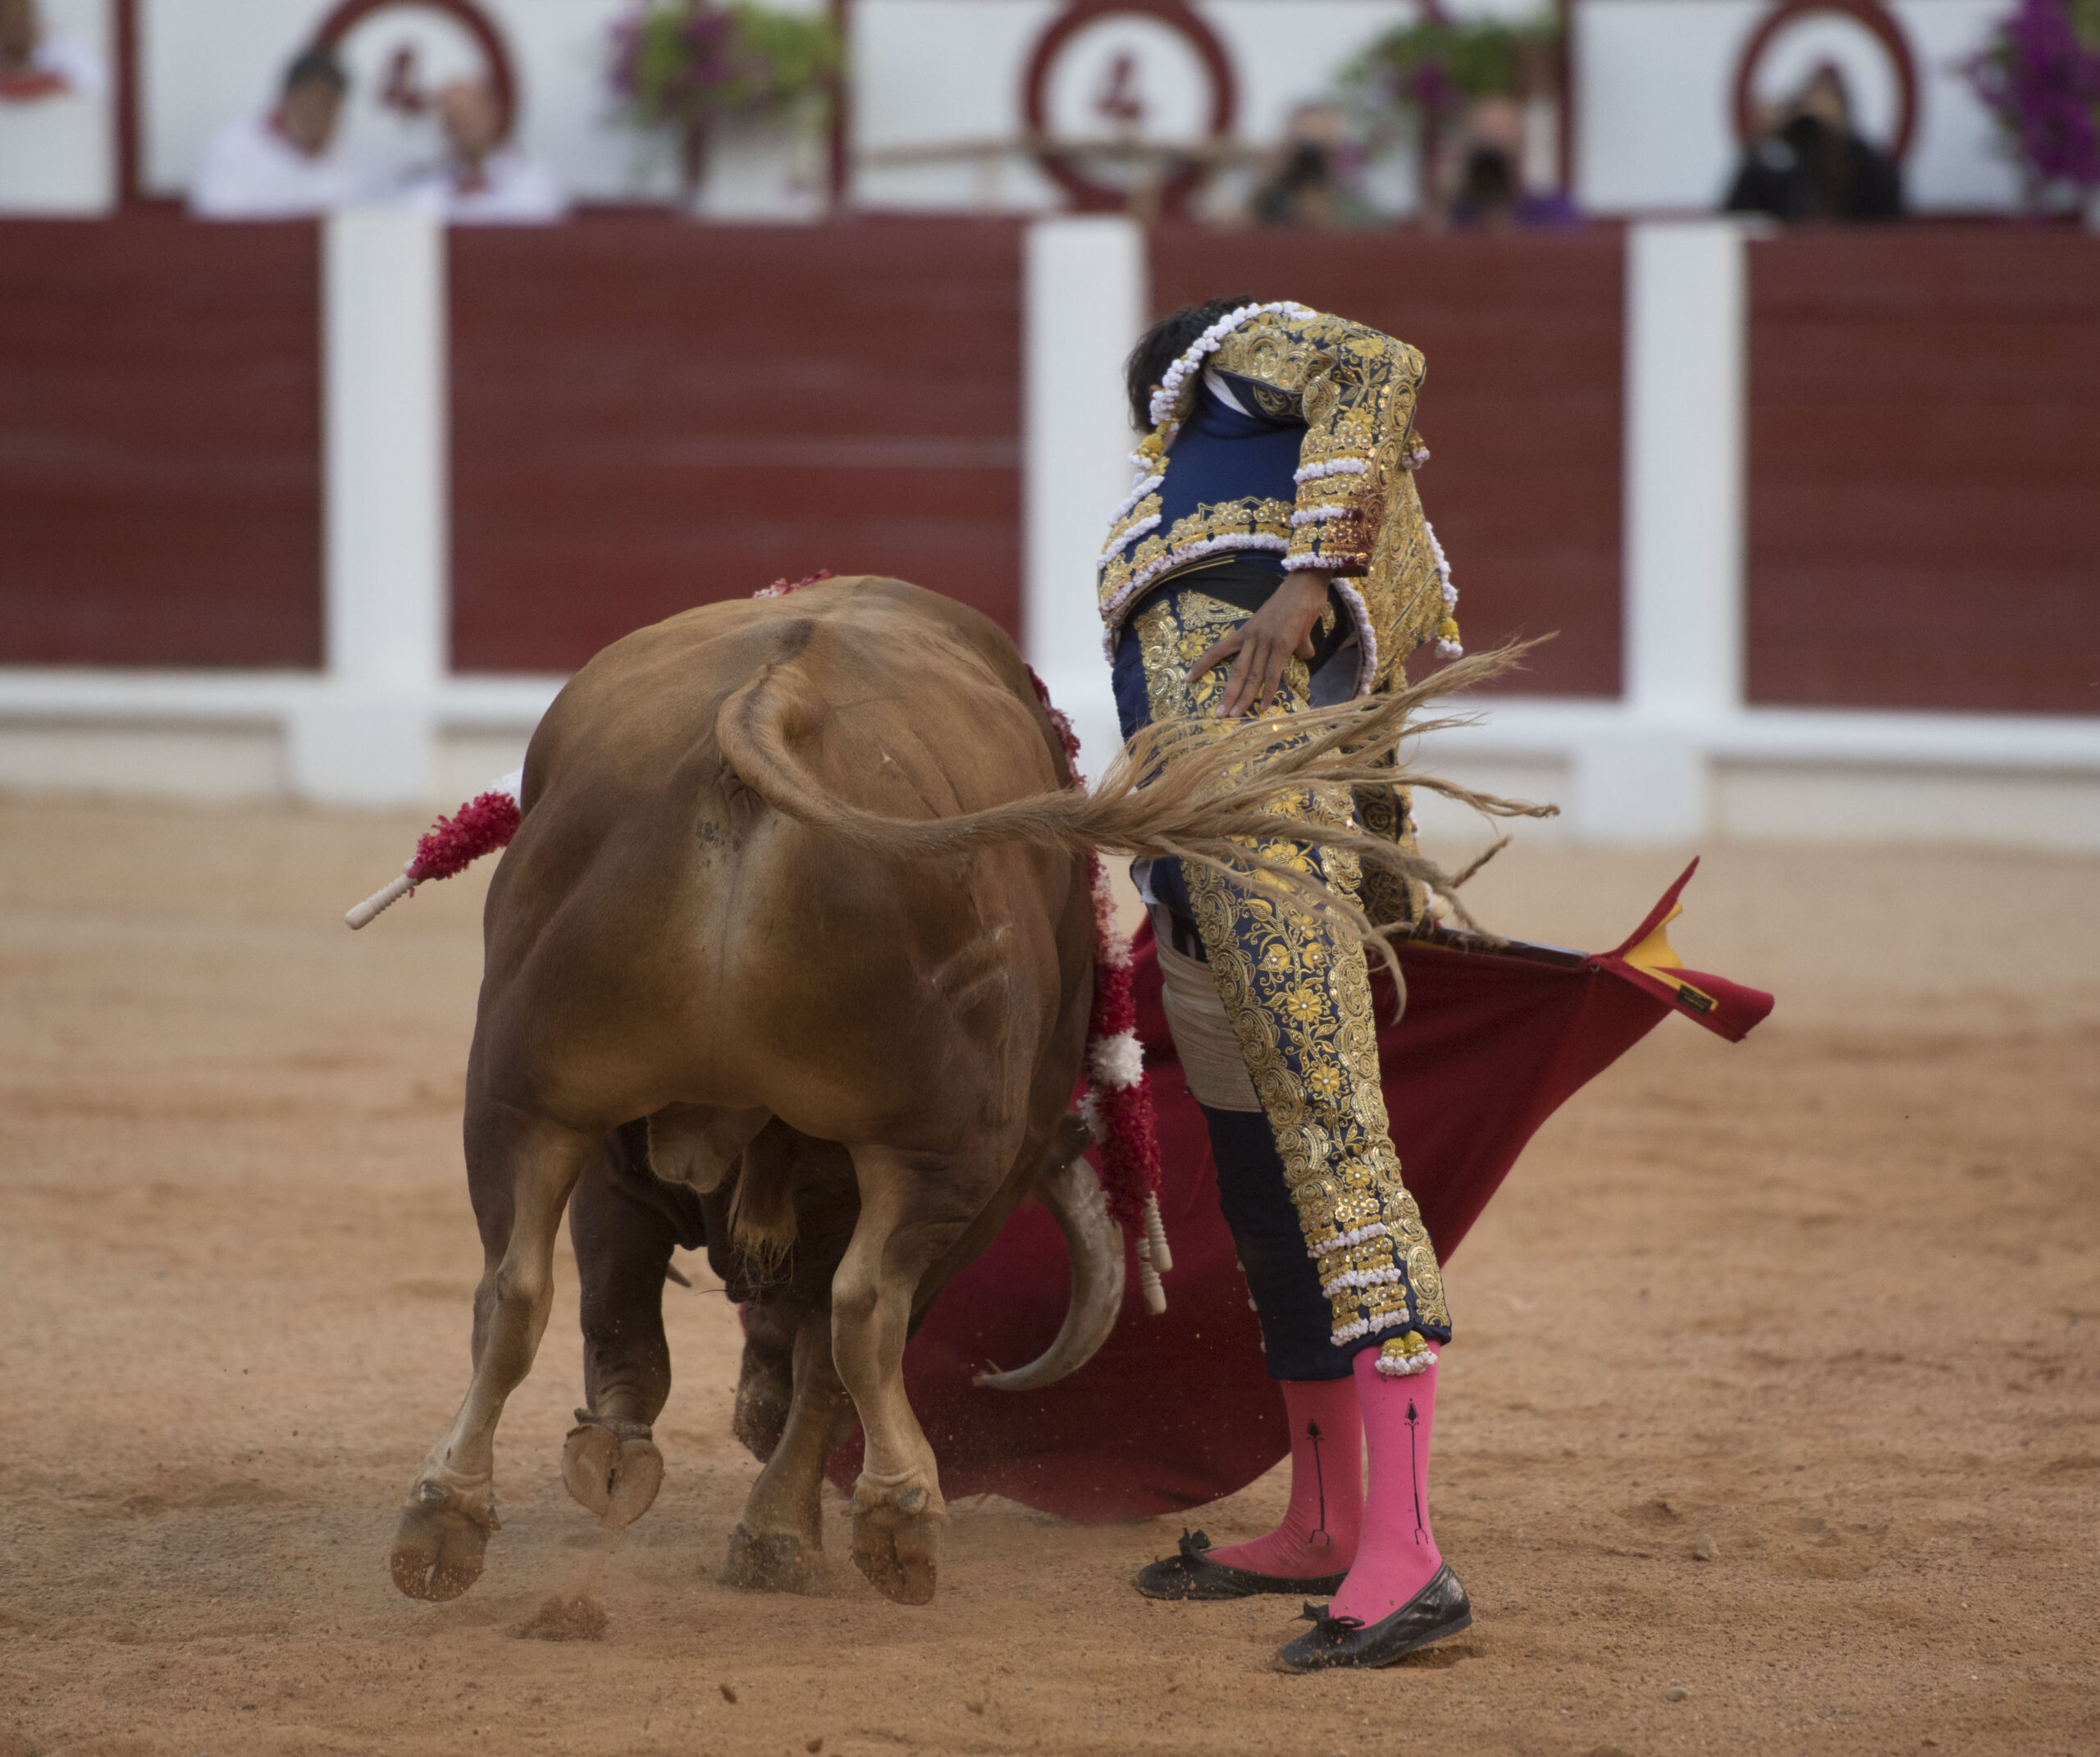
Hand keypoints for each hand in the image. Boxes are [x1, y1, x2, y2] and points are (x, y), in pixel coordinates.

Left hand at [1189, 571, 1334, 717]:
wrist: (1304, 584)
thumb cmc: (1295, 602)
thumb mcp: (1285, 625)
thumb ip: (1294, 644)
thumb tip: (1305, 655)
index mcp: (1246, 632)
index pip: (1218, 650)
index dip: (1202, 664)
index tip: (1188, 679)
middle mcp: (1251, 638)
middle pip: (1235, 670)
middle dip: (1226, 694)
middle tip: (1219, 714)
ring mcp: (1265, 641)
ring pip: (1251, 675)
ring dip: (1243, 697)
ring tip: (1235, 715)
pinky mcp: (1282, 644)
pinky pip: (1272, 673)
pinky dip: (1267, 691)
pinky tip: (1263, 707)